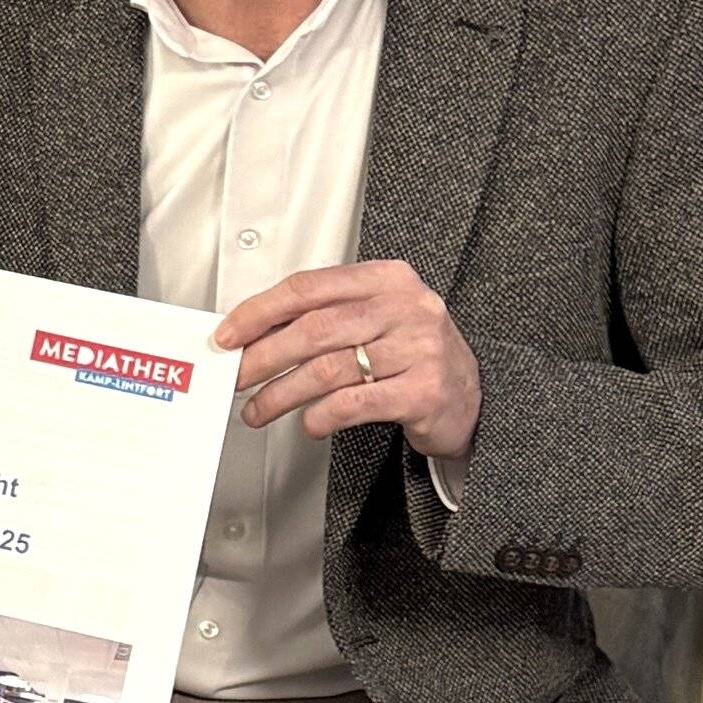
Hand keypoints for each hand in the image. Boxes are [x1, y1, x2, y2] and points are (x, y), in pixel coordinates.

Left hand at [213, 261, 480, 458]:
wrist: (473, 397)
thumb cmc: (413, 354)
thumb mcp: (377, 319)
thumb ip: (326, 316)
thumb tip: (253, 334)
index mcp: (386, 278)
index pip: (308, 287)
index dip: (260, 311)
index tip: (229, 334)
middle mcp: (406, 307)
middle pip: (313, 329)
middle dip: (264, 356)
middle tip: (237, 376)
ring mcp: (419, 348)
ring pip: (328, 369)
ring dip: (282, 394)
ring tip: (259, 409)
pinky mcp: (425, 391)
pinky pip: (354, 403)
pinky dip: (321, 416)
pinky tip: (307, 423)